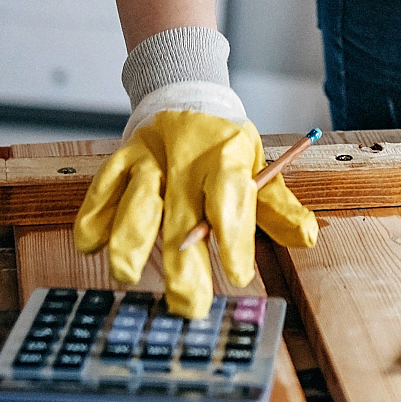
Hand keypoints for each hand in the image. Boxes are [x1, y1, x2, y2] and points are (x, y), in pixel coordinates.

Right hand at [73, 99, 316, 317]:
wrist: (189, 97)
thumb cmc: (225, 147)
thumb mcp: (258, 168)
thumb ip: (279, 207)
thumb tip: (307, 238)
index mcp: (228, 154)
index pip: (232, 197)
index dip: (234, 238)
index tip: (238, 275)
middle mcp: (188, 154)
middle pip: (183, 211)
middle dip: (183, 262)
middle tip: (189, 304)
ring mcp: (151, 154)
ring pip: (137, 198)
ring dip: (130, 239)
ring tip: (128, 274)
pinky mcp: (121, 156)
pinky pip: (104, 186)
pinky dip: (95, 216)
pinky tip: (92, 245)